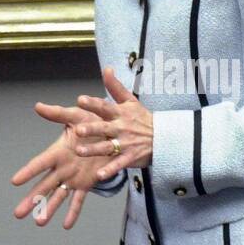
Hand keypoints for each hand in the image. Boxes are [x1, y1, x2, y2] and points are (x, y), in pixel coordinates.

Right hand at [10, 103, 115, 229]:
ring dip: (48, 209)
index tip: (15, 181)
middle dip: (31, 199)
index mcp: (58, 151)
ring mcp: (73, 177)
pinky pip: (79, 200)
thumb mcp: (75, 115)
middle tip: (17, 213)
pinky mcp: (86, 184)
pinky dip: (73, 212)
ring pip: (58, 196)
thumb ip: (58, 113)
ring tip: (38, 223)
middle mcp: (62, 167)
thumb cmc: (90, 121)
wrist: (111, 131)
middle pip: (43, 186)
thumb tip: (38, 106)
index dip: (28, 172)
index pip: (40, 163)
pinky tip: (66, 225)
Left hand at [74, 66, 153, 181]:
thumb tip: (106, 68)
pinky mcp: (130, 158)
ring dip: (94, 149)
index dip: (93, 103)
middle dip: (92, 129)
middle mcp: (121, 128)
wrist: (164, 138)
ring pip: (107, 147)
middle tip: (78, 129)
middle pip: (104, 128)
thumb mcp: (131, 101)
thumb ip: (116, 86)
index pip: (105, 107)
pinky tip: (98, 175)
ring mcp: (125, 144)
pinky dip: (109, 170)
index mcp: (120, 113)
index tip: (80, 99)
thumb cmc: (143, 119)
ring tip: (79, 150)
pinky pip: (118, 165)